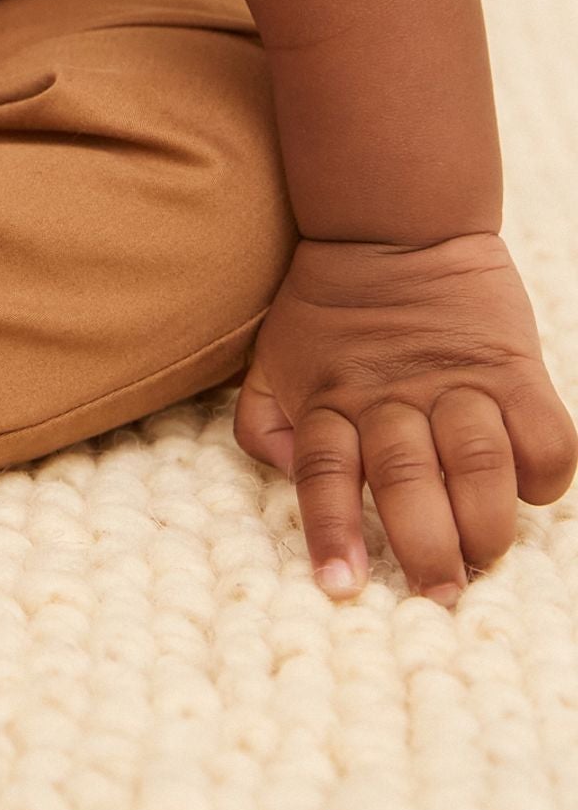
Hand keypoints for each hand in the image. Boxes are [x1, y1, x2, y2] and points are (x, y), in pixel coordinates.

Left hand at [234, 230, 577, 604]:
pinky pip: (543, 432)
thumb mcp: (275, 354)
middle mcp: (389, 395)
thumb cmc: (330, 303)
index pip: (322, 471)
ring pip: (477, 463)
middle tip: (437, 591)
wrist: (393, 218)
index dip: (332, 530)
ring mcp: (454, 381)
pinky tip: (530, 492)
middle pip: (405, 477)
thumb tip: (288, 474)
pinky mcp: (511, 366)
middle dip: (423, 546)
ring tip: (483, 557)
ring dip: (485, 522)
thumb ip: (265, 418)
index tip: (342, 586)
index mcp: (329, 397)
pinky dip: (544, 473)